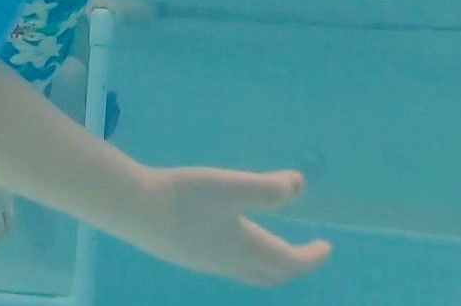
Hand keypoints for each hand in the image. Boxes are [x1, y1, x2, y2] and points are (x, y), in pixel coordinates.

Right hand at [126, 166, 330, 286]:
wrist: (133, 209)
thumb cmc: (185, 197)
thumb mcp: (232, 186)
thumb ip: (268, 188)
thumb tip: (300, 185)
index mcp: (244, 248)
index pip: (287, 263)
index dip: (310, 257)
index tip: (326, 247)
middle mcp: (227, 262)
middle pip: (268, 275)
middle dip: (291, 266)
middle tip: (306, 253)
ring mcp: (205, 262)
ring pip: (246, 272)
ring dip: (268, 263)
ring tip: (275, 245)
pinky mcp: (186, 253)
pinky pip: (228, 264)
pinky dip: (245, 256)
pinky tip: (233, 235)